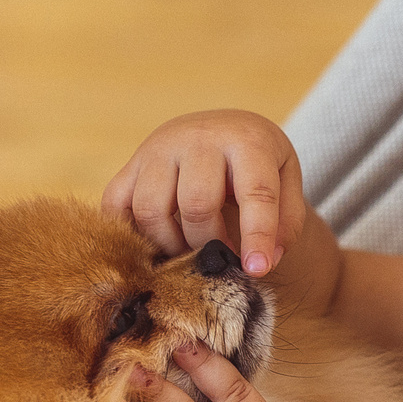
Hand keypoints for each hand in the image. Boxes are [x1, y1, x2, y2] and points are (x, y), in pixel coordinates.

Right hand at [102, 110, 307, 276]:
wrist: (220, 130)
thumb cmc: (257, 163)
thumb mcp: (286, 181)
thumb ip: (286, 222)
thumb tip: (259, 264)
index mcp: (247, 140)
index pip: (255, 192)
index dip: (257, 235)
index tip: (257, 270)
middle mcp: (198, 137)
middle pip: (196, 205)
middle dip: (209, 244)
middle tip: (219, 259)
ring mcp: (158, 149)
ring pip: (151, 210)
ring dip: (170, 246)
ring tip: (189, 253)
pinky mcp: (130, 165)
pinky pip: (116, 206)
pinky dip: (131, 235)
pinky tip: (156, 245)